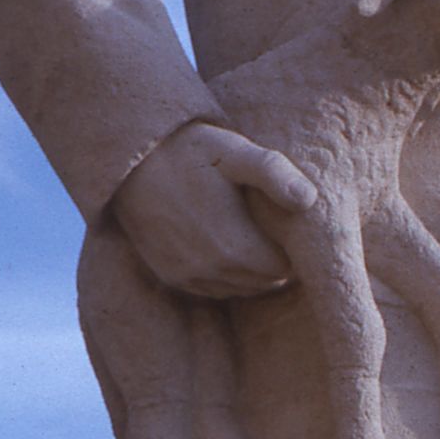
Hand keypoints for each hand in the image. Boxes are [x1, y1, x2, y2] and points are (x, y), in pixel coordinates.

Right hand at [112, 120, 315, 298]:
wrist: (130, 157)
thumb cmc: (189, 149)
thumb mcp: (236, 151)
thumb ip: (275, 174)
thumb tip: (309, 200)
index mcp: (236, 248)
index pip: (285, 270)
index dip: (293, 251)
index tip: (288, 227)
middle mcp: (212, 271)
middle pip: (264, 283)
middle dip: (274, 262)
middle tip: (273, 230)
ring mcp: (188, 276)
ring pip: (239, 288)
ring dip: (249, 270)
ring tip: (249, 234)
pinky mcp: (169, 275)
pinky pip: (211, 288)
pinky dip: (223, 274)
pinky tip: (222, 243)